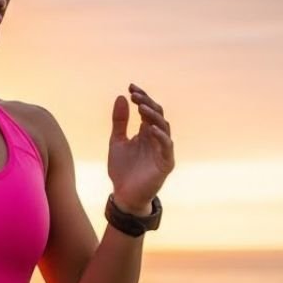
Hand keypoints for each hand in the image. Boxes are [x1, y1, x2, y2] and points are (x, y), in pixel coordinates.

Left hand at [108, 83, 174, 211]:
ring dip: (153, 116)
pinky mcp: (166, 163)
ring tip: (142, 106)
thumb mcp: (116, 141)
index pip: (147, 110)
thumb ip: (119, 121)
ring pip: (163, 127)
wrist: (123, 195)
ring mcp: (162, 150)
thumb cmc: (122, 169)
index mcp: (145, 132)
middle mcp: (156, 138)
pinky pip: (167, 147)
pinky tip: (150, 128)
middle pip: (157, 114)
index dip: (141, 97)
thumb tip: (121, 97)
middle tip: (135, 94)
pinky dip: (160, 136)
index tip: (130, 87)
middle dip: (147, 103)